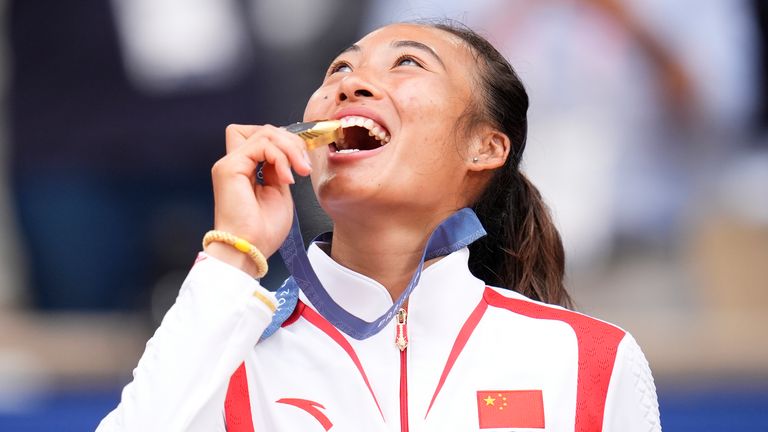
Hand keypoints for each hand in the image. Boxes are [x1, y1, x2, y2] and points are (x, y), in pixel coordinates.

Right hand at [206, 124, 311, 275]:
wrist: (250, 250)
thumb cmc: (262, 232)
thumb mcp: (280, 193)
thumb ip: (280, 169)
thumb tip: (287, 154)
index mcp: (245, 170)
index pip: (262, 138)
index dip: (285, 142)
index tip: (302, 161)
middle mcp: (235, 164)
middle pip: (264, 130)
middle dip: (291, 142)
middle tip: (304, 166)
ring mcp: (230, 164)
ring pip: (264, 133)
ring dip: (289, 149)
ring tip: (299, 172)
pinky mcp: (229, 168)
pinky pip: (260, 144)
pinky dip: (280, 157)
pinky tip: (286, 178)